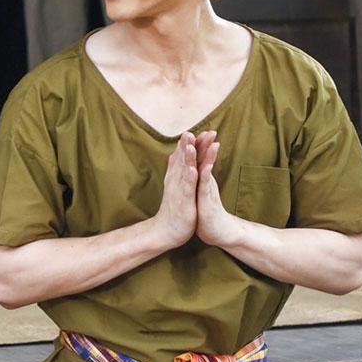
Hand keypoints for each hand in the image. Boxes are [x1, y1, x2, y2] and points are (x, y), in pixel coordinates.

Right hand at [150, 131, 198, 249]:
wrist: (165, 231)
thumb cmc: (174, 210)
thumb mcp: (176, 187)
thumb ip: (176, 170)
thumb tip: (173, 155)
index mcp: (177, 177)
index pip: (183, 157)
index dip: (189, 144)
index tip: (196, 130)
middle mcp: (175, 181)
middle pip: (183, 160)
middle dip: (188, 145)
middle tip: (191, 130)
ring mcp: (178, 190)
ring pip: (184, 170)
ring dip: (187, 156)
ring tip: (190, 143)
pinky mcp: (182, 201)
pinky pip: (187, 187)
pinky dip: (189, 177)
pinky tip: (193, 169)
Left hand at [194, 131, 242, 247]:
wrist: (215, 233)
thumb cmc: (207, 212)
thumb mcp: (200, 193)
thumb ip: (200, 180)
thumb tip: (199, 168)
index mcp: (202, 180)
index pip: (200, 159)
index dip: (199, 146)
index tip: (198, 131)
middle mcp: (206, 183)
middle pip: (206, 161)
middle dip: (207, 146)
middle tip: (210, 130)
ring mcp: (207, 192)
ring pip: (207, 171)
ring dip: (208, 157)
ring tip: (211, 142)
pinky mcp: (207, 203)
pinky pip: (205, 188)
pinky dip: (205, 177)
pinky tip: (206, 168)